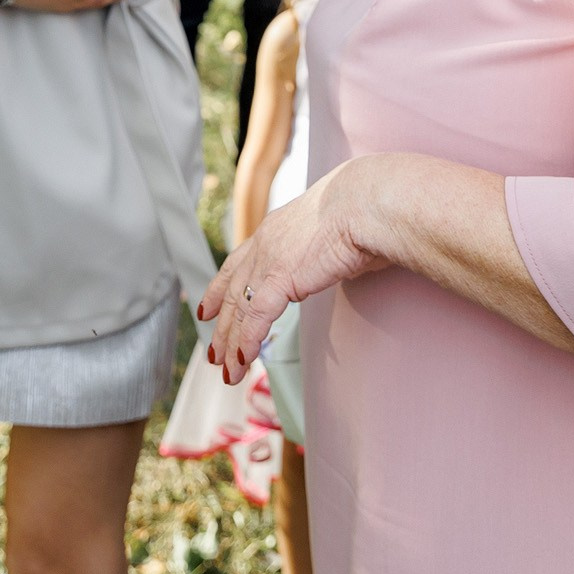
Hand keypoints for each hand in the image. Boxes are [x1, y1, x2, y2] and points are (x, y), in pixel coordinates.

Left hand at [197, 157, 393, 382]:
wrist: (366, 203)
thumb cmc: (365, 212)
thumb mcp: (337, 232)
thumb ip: (332, 251)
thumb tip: (346, 261)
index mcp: (275, 229)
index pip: (237, 264)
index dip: (219, 288)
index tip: (207, 308)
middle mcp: (264, 243)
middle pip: (231, 291)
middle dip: (221, 325)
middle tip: (214, 352)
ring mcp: (268, 260)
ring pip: (239, 309)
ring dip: (231, 344)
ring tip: (228, 370)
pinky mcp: (280, 279)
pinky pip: (256, 318)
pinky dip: (247, 342)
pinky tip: (243, 360)